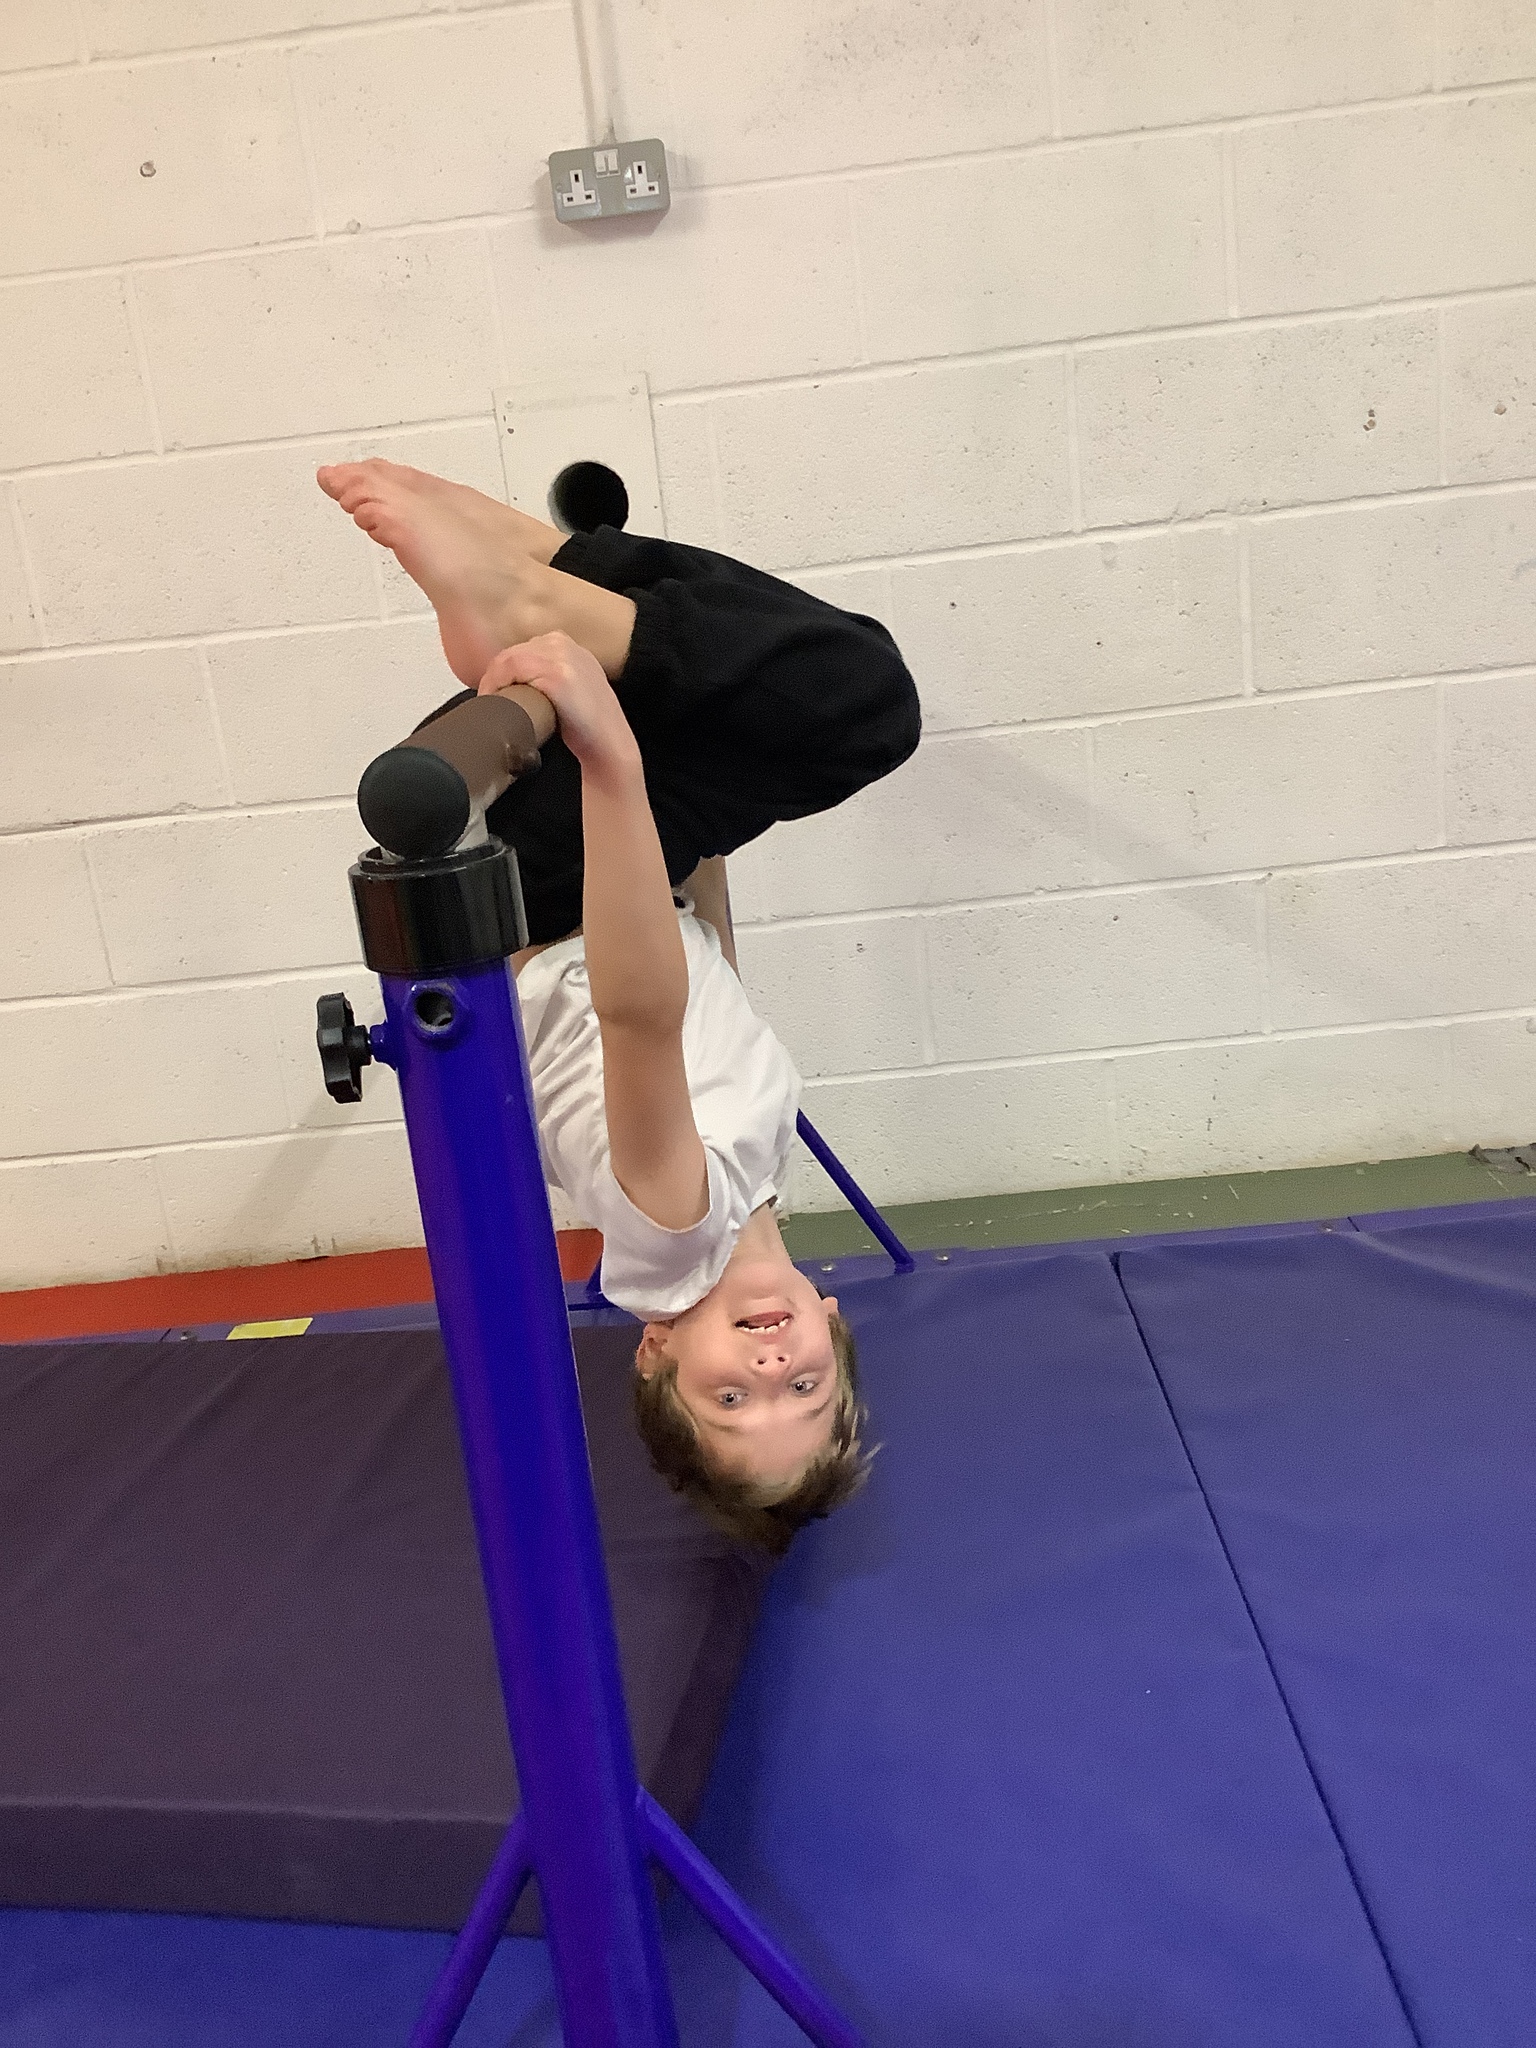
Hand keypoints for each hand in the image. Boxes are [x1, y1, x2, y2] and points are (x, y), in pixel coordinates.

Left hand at [477, 632, 639, 777]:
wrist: (609, 742)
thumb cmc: (586, 722)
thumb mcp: (569, 686)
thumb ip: (547, 674)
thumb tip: (514, 681)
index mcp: (567, 644)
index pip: (521, 650)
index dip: (503, 672)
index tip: (495, 693)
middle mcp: (564, 644)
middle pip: (511, 653)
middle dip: (496, 678)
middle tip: (489, 701)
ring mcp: (561, 657)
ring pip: (508, 660)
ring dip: (493, 682)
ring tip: (491, 704)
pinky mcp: (556, 674)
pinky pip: (513, 669)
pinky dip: (498, 685)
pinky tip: (497, 702)